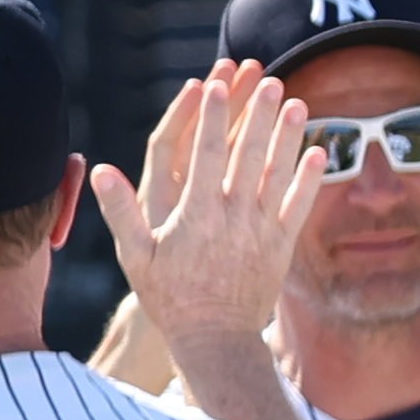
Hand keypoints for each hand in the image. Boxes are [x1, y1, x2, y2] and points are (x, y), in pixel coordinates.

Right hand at [88, 61, 328, 372]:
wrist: (214, 339)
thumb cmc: (169, 296)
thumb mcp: (135, 255)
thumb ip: (120, 211)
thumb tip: (99, 170)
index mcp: (193, 214)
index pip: (201, 154)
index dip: (209, 118)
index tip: (212, 84)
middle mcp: (231, 218)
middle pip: (246, 155)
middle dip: (256, 115)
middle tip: (267, 79)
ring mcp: (260, 232)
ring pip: (277, 175)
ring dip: (288, 138)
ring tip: (298, 102)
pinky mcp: (281, 247)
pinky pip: (298, 207)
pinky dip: (309, 180)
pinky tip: (319, 152)